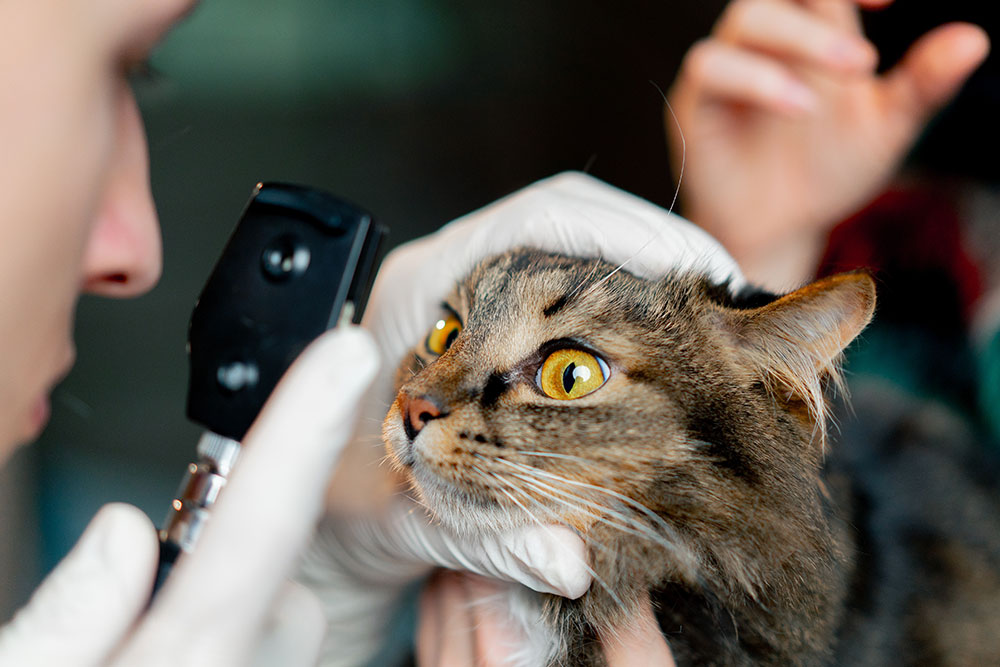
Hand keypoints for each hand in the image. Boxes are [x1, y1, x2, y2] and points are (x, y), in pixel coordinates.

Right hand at [0, 327, 378, 665]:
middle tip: (136, 619)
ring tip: (141, 659)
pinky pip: (273, 648)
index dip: (303, 428)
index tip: (344, 357)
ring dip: (223, 619)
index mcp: (185, 665)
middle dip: (222, 565)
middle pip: (270, 572)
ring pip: (275, 615)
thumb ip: (61, 617)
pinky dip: (236, 647)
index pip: (254, 525)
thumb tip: (122, 535)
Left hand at [301, 172, 740, 663]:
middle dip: (650, 250)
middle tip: (717, 297)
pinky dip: (624, 309)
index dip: (615, 237)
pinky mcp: (496, 327)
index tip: (682, 278)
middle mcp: (446, 281)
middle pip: (566, 221)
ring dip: (643, 275)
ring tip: (704, 313)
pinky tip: (662, 339)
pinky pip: (573, 290)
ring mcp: (473, 297)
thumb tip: (565, 562)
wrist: (314, 520)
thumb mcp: (398, 524)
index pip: (524, 225)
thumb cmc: (336, 512)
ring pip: (575, 249)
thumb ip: (480, 539)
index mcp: (414, 295)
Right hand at [667, 0, 988, 289]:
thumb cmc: (825, 172)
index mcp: (813, 36)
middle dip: (821, 11)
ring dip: (795, 42)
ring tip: (839, 84)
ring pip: (746, 21)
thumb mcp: (886, 129)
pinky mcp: (696, 104)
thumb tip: (974, 40)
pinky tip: (797, 106)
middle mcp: (766, 45)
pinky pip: (711, 68)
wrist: (778, 232)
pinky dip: (754, 80)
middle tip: (864, 61)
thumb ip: (923, 85)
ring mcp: (727, 70)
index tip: (890, 1)